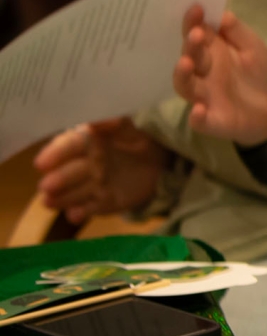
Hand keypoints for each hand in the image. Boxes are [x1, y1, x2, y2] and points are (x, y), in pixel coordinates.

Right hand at [33, 119, 168, 223]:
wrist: (156, 164)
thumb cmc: (135, 141)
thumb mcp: (128, 130)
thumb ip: (113, 123)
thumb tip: (95, 120)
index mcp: (86, 143)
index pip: (68, 147)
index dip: (55, 154)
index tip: (41, 163)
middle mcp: (83, 165)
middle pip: (67, 173)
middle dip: (57, 179)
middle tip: (47, 186)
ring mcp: (91, 186)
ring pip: (73, 193)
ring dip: (62, 198)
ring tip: (49, 202)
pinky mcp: (101, 203)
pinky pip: (90, 209)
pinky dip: (81, 213)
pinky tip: (75, 215)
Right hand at [175, 5, 266, 144]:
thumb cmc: (260, 75)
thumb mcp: (254, 49)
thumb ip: (238, 33)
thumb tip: (222, 12)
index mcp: (212, 53)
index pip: (196, 34)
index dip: (193, 22)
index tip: (196, 8)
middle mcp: (203, 73)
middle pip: (190, 57)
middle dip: (190, 45)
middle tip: (195, 34)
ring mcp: (205, 97)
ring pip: (186, 86)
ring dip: (182, 74)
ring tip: (185, 62)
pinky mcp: (213, 121)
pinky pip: (201, 120)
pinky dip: (197, 117)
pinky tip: (199, 110)